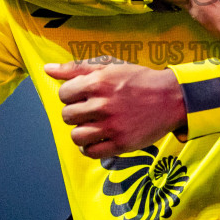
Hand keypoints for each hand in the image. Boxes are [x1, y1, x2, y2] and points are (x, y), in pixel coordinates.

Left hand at [49, 59, 185, 158]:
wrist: (171, 98)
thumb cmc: (139, 80)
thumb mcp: (109, 67)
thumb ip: (76, 68)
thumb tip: (47, 69)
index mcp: (98, 82)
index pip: (63, 94)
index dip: (70, 95)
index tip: (83, 96)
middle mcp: (103, 105)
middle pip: (68, 115)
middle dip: (76, 113)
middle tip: (90, 110)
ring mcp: (112, 126)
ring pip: (76, 136)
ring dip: (80, 132)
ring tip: (92, 126)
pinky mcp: (121, 143)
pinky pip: (91, 152)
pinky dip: (89, 147)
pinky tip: (97, 138)